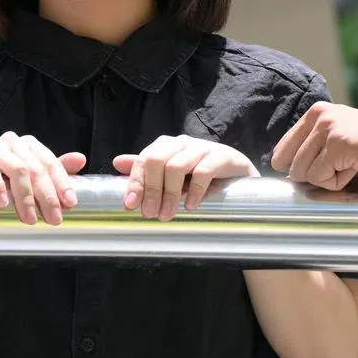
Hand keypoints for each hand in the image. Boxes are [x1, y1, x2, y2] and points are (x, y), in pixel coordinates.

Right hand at [0, 131, 85, 224]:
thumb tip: (81, 159)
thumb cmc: (0, 182)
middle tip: (52, 219)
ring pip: (17, 169)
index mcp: (28, 145)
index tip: (70, 204)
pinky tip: (2, 203)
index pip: (50, 163)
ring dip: (26, 196)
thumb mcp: (30, 177)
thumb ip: (53, 171)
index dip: (62, 183)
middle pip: (35, 168)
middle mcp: (12, 142)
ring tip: (29, 218)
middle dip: (47, 196)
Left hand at [113, 135, 256, 219]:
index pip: (144, 160)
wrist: (240, 178)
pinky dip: (195, 190)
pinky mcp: (223, 156)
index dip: (135, 183)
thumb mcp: (172, 177)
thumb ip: (146, 170)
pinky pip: (204, 170)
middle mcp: (182, 143)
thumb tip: (117, 163)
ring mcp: (203, 147)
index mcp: (166, 146)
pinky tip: (191, 205)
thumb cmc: (201, 177)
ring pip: (177, 165)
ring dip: (170, 194)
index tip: (130, 206)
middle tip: (151, 214)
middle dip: (151, 189)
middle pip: (157, 160)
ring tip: (168, 214)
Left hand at [270, 102, 357, 190]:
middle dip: (314, 176)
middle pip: (288, 165)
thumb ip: (312, 150)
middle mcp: (319, 115)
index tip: (325, 169)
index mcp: (316, 113)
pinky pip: (320, 179)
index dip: (298, 170)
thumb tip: (280, 171)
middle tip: (346, 166)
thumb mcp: (341, 141)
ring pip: (301, 173)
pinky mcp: (339, 143)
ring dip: (328, 180)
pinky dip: (339, 183)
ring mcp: (328, 127)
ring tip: (355, 165)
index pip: (281, 151)